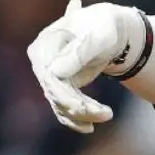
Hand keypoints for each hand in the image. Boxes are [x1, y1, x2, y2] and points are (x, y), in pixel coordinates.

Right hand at [27, 0, 140, 132]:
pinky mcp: (59, 87)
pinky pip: (63, 108)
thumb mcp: (98, 34)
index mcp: (45, 44)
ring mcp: (49, 76)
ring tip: (107, 114)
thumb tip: (56, 74)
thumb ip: (80, 51)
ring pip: (61, 104)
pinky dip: (76, 119)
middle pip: (54, 92)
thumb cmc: (105, 27)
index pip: (48, 75)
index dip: (63, 94)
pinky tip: (89, 127)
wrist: (113, 30)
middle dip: (79, 107)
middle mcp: (41, 61)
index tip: (81, 107)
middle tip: (106, 114)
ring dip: (84, 114)